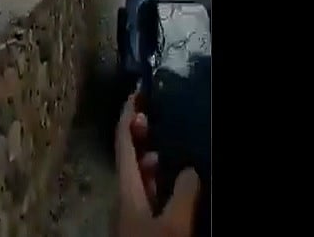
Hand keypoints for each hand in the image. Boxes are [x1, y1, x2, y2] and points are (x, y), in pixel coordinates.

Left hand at [115, 89, 200, 236]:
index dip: (127, 114)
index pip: (123, 141)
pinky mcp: (139, 224)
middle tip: (160, 115)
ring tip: (175, 146)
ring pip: (141, 177)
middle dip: (143, 133)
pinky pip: (150, 193)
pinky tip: (178, 184)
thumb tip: (191, 170)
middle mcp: (124, 195)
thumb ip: (183, 194)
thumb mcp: (173, 225)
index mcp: (126, 187)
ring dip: (155, 158)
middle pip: (130, 156)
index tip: (137, 91)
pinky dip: (161, 180)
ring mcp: (130, 211)